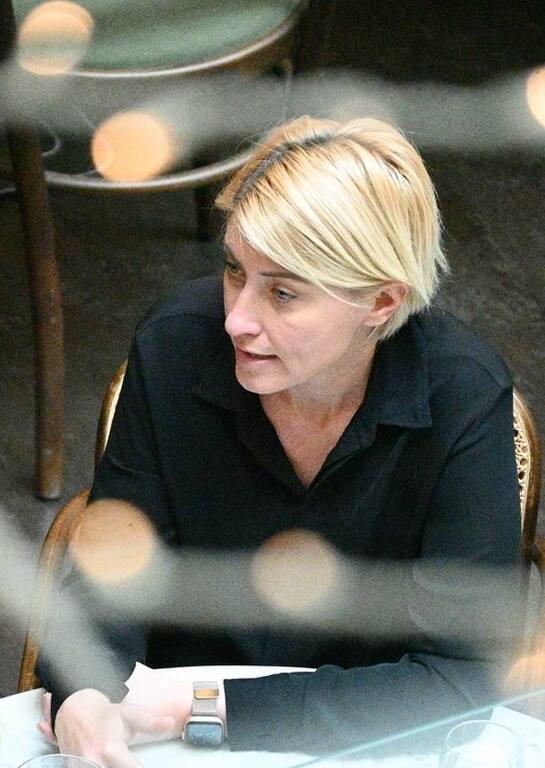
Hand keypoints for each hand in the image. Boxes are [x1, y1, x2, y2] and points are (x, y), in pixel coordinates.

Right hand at [54, 688, 175, 767]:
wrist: (74, 711)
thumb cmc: (105, 714)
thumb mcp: (130, 714)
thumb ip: (151, 723)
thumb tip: (170, 723)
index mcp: (110, 749)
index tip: (144, 764)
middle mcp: (93, 763)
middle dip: (127, 767)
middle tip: (130, 760)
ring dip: (115, 766)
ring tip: (121, 760)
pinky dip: (105, 767)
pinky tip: (110, 762)